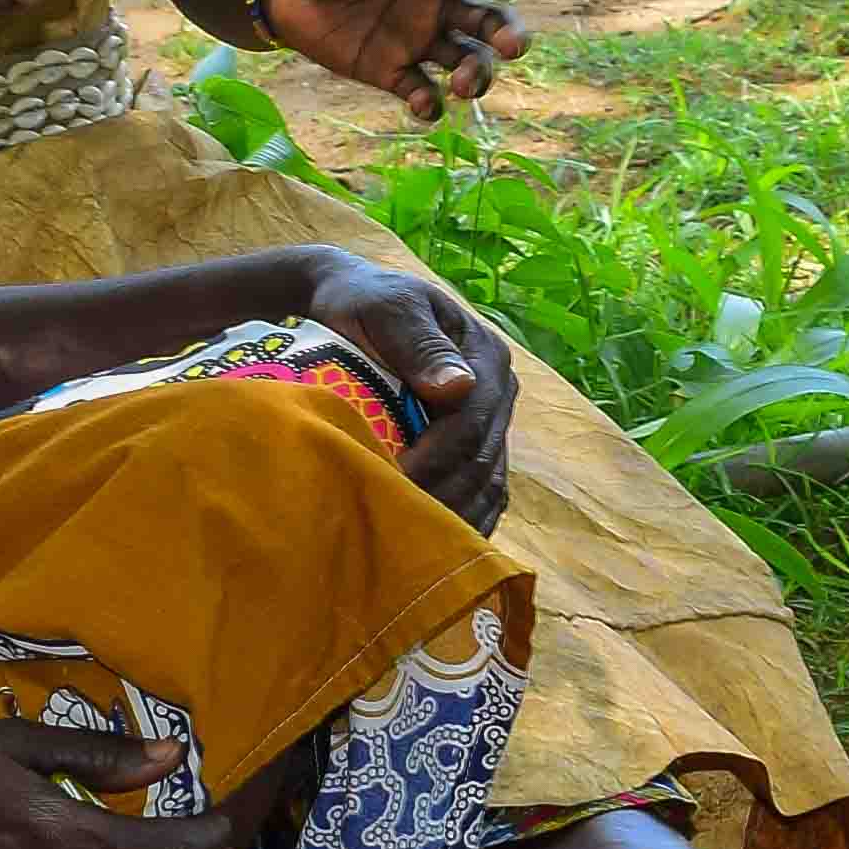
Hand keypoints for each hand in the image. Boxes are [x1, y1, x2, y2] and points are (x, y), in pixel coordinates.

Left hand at [256, 0, 532, 120]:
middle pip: (489, 22)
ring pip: (465, 61)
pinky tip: (426, 104)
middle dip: (507, 34)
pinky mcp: (389, 69)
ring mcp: (416, 38)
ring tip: (465, 83)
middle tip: (513, 46)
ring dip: (476, 75)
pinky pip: (419, 90)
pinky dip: (429, 103)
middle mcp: (439, 1)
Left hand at [288, 249, 519, 530]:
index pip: (472, 420)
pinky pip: (482, 490)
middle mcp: (497, 391)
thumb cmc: (363, 303)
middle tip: (399, 523)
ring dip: (456, 516)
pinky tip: (440, 545)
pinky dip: (466, 519)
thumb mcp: (387, 310)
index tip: (397, 481)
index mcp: (486, 357)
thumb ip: (419, 345)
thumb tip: (458, 387)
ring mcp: (489, 421)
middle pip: (482, 458)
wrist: (351, 303)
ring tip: (417, 542)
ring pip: (487, 481)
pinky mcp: (473, 443)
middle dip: (444, 495)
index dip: (438, 457)